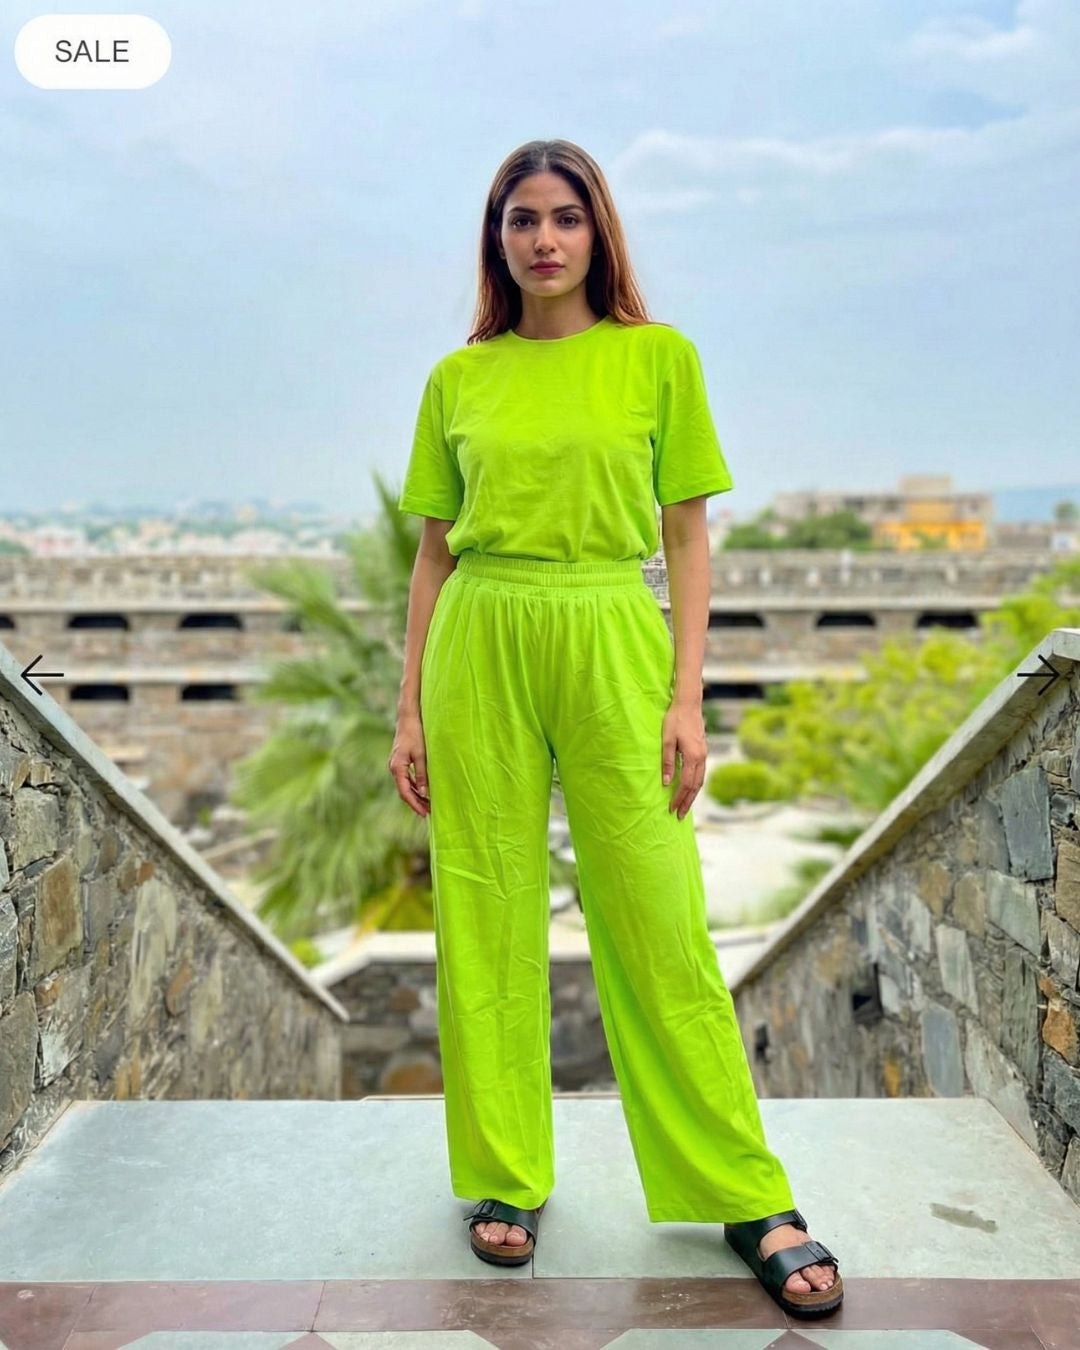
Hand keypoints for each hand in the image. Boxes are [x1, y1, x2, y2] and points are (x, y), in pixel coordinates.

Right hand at [388, 711, 430, 817]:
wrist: (408, 717)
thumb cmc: (415, 733)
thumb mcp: (421, 755)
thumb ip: (423, 775)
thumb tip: (425, 794)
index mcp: (397, 768)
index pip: (405, 792)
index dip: (415, 804)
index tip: (425, 814)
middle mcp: (394, 768)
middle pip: (404, 791)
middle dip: (416, 803)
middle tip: (429, 813)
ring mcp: (396, 765)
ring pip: (405, 786)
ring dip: (416, 795)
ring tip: (428, 805)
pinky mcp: (401, 762)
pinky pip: (407, 779)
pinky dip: (415, 787)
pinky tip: (424, 791)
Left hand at [662, 701, 706, 820]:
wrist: (689, 705)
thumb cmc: (675, 720)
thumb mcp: (666, 741)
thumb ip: (667, 762)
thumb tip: (667, 783)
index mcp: (693, 756)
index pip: (686, 784)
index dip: (679, 798)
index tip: (671, 809)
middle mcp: (702, 758)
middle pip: (696, 787)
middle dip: (687, 802)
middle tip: (679, 816)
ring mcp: (704, 755)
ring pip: (700, 781)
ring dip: (692, 796)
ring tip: (685, 807)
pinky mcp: (703, 752)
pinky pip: (701, 774)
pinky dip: (695, 785)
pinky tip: (689, 790)